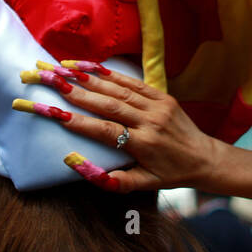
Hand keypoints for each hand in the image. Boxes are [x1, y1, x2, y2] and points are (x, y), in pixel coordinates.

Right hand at [12, 62, 224, 192]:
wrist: (205, 158)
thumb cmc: (170, 174)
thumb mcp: (143, 185)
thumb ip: (111, 180)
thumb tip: (78, 165)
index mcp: (145, 145)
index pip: (105, 131)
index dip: (78, 121)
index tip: (51, 112)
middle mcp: (150, 122)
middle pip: (107, 104)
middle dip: (74, 91)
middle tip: (46, 80)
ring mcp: (157, 105)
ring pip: (117, 89)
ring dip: (86, 78)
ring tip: (59, 69)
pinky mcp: (161, 95)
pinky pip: (132, 82)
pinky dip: (109, 73)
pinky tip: (87, 66)